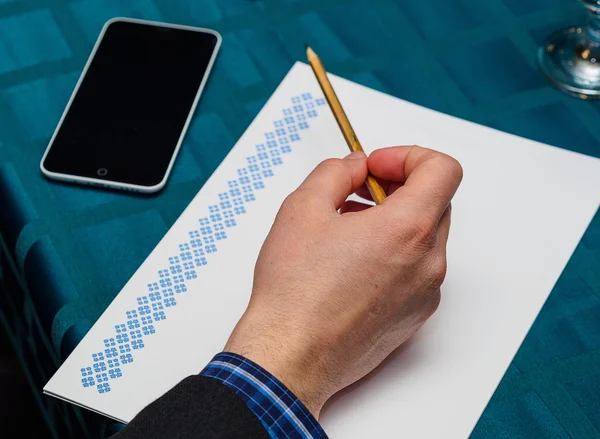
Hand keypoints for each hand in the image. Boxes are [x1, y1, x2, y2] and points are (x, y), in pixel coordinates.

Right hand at [224, 146, 462, 417]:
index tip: (377, 168)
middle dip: (398, 187)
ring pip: (425, 237)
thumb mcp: (303, 209)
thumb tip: (355, 167)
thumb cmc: (295, 292)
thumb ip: (335, 172)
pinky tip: (354, 262)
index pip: (442, 169)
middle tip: (359, 192)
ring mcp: (425, 293)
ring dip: (394, 221)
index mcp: (408, 229)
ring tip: (349, 228)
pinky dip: (395, 254)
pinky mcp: (415, 316)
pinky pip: (417, 270)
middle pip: (435, 202)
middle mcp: (428, 263)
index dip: (408, 156)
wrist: (292, 356)